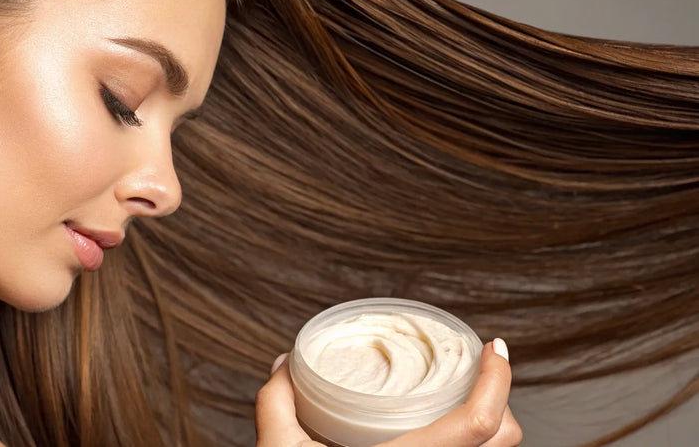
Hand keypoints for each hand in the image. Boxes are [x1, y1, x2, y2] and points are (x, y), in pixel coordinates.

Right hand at [254, 340, 521, 446]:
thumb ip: (278, 405)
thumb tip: (285, 364)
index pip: (478, 424)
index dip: (498, 381)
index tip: (493, 347)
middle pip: (505, 439)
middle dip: (501, 397)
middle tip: (476, 370)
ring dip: (488, 424)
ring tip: (463, 399)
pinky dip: (470, 445)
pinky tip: (447, 431)